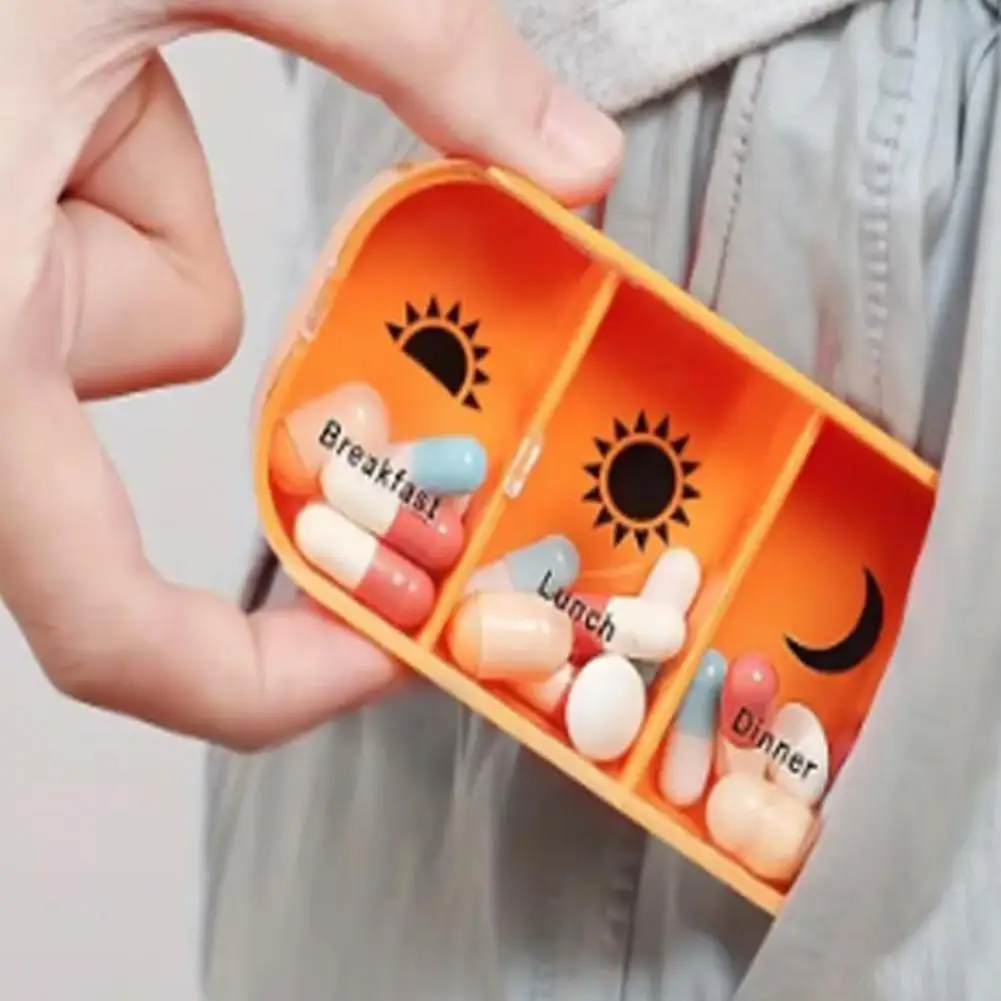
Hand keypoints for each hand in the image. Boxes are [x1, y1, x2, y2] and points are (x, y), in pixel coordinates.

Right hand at [0, 0, 622, 749]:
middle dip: (237, 351)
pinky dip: (117, 188)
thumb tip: (579, 159)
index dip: (254, 681)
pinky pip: (99, 263)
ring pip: (145, 326)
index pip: (107, 634)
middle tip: (347, 333)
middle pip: (153, 460)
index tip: (382, 647)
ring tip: (94, 81)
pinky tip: (60, 91)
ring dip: (160, 219)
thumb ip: (409, 44)